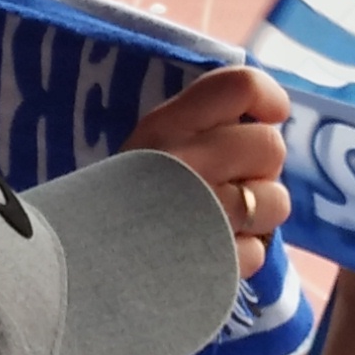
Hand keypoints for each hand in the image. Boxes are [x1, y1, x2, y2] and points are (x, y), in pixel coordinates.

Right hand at [123, 62, 290, 276]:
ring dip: (259, 216)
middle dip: (261, 167)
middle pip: (270, 145)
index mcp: (167, 126)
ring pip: (276, 201)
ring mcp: (205, 214)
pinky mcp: (215, 262)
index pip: (240, 86)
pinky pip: (257, 252)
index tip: (269, 116)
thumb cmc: (120, 201)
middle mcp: (188, 163)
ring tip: (222, 223)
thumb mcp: (147, 144)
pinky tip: (207, 255)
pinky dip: (239, 256)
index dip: (268, 97)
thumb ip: (198, 124)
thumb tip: (263, 116)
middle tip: (232, 182)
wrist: (78, 268)